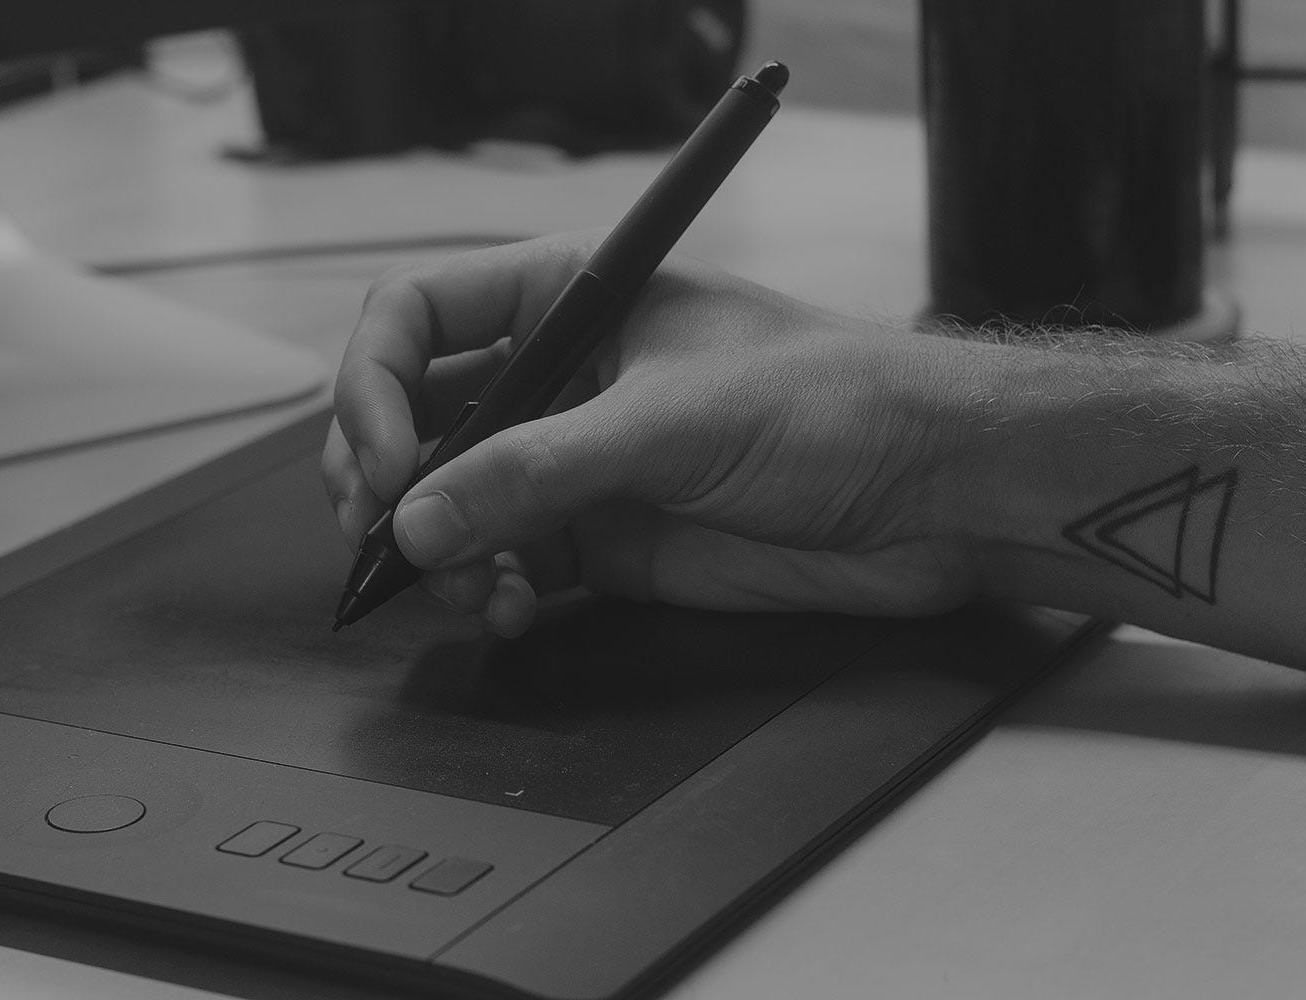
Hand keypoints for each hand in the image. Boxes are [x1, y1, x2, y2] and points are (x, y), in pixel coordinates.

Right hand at [322, 232, 988, 635]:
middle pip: (418, 419)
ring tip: (465, 590)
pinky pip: (510, 564)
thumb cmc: (835, 403)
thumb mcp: (674, 422)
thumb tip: (417, 519)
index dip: (372, 384)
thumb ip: (538, 471)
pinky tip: (507, 609)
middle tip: (391, 537)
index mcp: (570, 297)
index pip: (417, 317)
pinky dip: (490, 591)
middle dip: (390, 482)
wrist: (933, 494)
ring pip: (454, 503)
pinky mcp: (609, 539)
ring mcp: (581, 461)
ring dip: (437, 551)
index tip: (376, 461)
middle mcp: (563, 376)